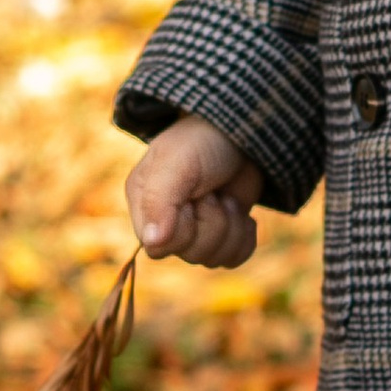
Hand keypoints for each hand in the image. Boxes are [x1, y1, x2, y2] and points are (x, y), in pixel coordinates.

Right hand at [126, 120, 262, 268]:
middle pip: (193, 255)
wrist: (238, 131)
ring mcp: (196, 231)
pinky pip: (234, 259)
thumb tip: (152, 243)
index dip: (186, 227)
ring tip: (227, 198)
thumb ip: (158, 201)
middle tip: (213, 192)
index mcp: (145, 206)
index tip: (194, 196)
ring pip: (214, 259)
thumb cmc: (201, 141)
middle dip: (214, 222)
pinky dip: (245, 237)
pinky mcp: (222, 234)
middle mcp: (166, 224)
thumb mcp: (176, 162)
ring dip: (232, 226)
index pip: (160, 247)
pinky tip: (242, 214)